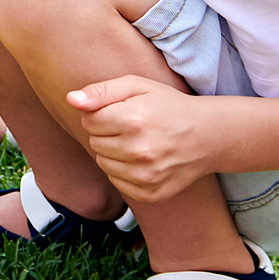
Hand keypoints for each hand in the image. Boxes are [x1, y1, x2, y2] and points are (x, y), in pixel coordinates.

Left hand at [66, 75, 217, 201]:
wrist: (207, 136)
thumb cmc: (169, 106)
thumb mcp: (138, 86)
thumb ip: (101, 91)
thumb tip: (71, 100)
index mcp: (133, 120)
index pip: (89, 121)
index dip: (101, 114)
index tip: (120, 112)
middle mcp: (139, 151)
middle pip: (95, 143)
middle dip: (107, 133)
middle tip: (132, 127)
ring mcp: (146, 176)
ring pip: (102, 163)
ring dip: (113, 153)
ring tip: (138, 143)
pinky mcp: (149, 193)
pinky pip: (116, 182)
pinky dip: (123, 171)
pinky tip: (143, 160)